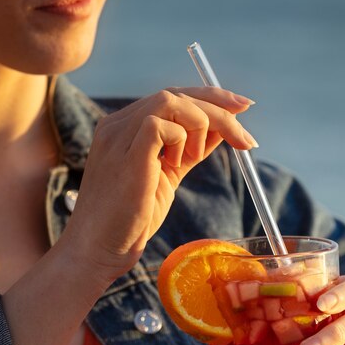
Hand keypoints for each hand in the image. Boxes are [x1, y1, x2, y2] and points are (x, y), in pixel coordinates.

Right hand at [63, 86, 255, 286]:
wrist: (99, 250)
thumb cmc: (130, 220)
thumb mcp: (167, 177)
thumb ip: (188, 151)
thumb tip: (222, 131)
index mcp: (126, 128)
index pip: (172, 98)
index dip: (209, 99)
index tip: (240, 109)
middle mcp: (119, 125)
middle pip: (176, 94)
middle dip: (218, 106)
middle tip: (245, 128)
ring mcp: (118, 136)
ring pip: (171, 101)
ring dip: (201, 123)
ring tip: (197, 156)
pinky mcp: (125, 153)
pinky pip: (162, 124)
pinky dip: (181, 138)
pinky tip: (178, 162)